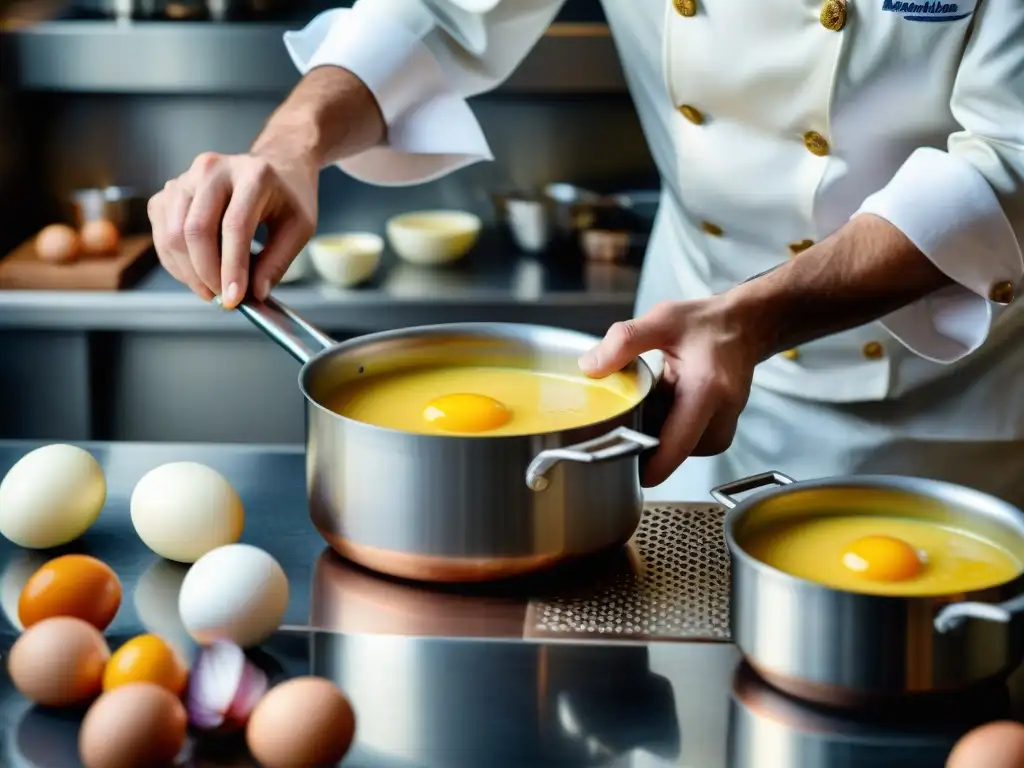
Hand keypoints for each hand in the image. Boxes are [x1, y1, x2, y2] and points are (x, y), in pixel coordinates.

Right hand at [148, 149, 317, 306]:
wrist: (275, 166)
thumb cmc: (288, 196)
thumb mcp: (299, 227)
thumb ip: (278, 262)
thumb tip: (255, 293)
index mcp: (252, 174)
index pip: (234, 226)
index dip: (232, 267)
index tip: (234, 298)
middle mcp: (213, 169)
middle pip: (196, 230)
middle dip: (207, 274)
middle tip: (222, 298)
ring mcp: (186, 177)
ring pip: (173, 234)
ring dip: (189, 272)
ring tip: (211, 288)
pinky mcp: (169, 190)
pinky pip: (161, 233)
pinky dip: (175, 262)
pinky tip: (196, 272)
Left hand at [579, 298, 758, 486]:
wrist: (745, 326)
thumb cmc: (706, 324)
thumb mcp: (662, 320)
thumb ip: (625, 341)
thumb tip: (590, 368)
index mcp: (706, 390)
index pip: (677, 446)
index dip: (650, 466)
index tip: (625, 472)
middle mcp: (721, 415)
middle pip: (674, 452)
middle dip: (647, 442)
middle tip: (630, 413)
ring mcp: (725, 427)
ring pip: (680, 451)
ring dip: (660, 434)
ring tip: (655, 401)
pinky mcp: (721, 432)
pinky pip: (688, 444)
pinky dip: (672, 430)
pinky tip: (668, 405)